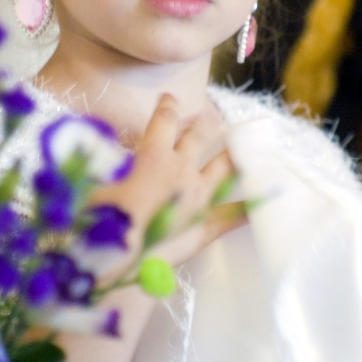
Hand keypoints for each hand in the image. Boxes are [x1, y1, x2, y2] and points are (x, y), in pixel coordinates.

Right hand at [91, 93, 245, 268]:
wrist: (120, 262)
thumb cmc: (100, 221)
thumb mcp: (95, 185)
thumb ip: (107, 168)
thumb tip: (109, 159)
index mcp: (154, 157)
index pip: (164, 121)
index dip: (167, 107)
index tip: (169, 99)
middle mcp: (181, 171)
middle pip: (198, 138)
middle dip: (202, 124)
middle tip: (206, 116)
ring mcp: (199, 198)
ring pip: (223, 166)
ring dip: (232, 153)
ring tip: (242, 143)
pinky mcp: (207, 226)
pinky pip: (234, 214)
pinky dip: (250, 206)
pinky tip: (266, 200)